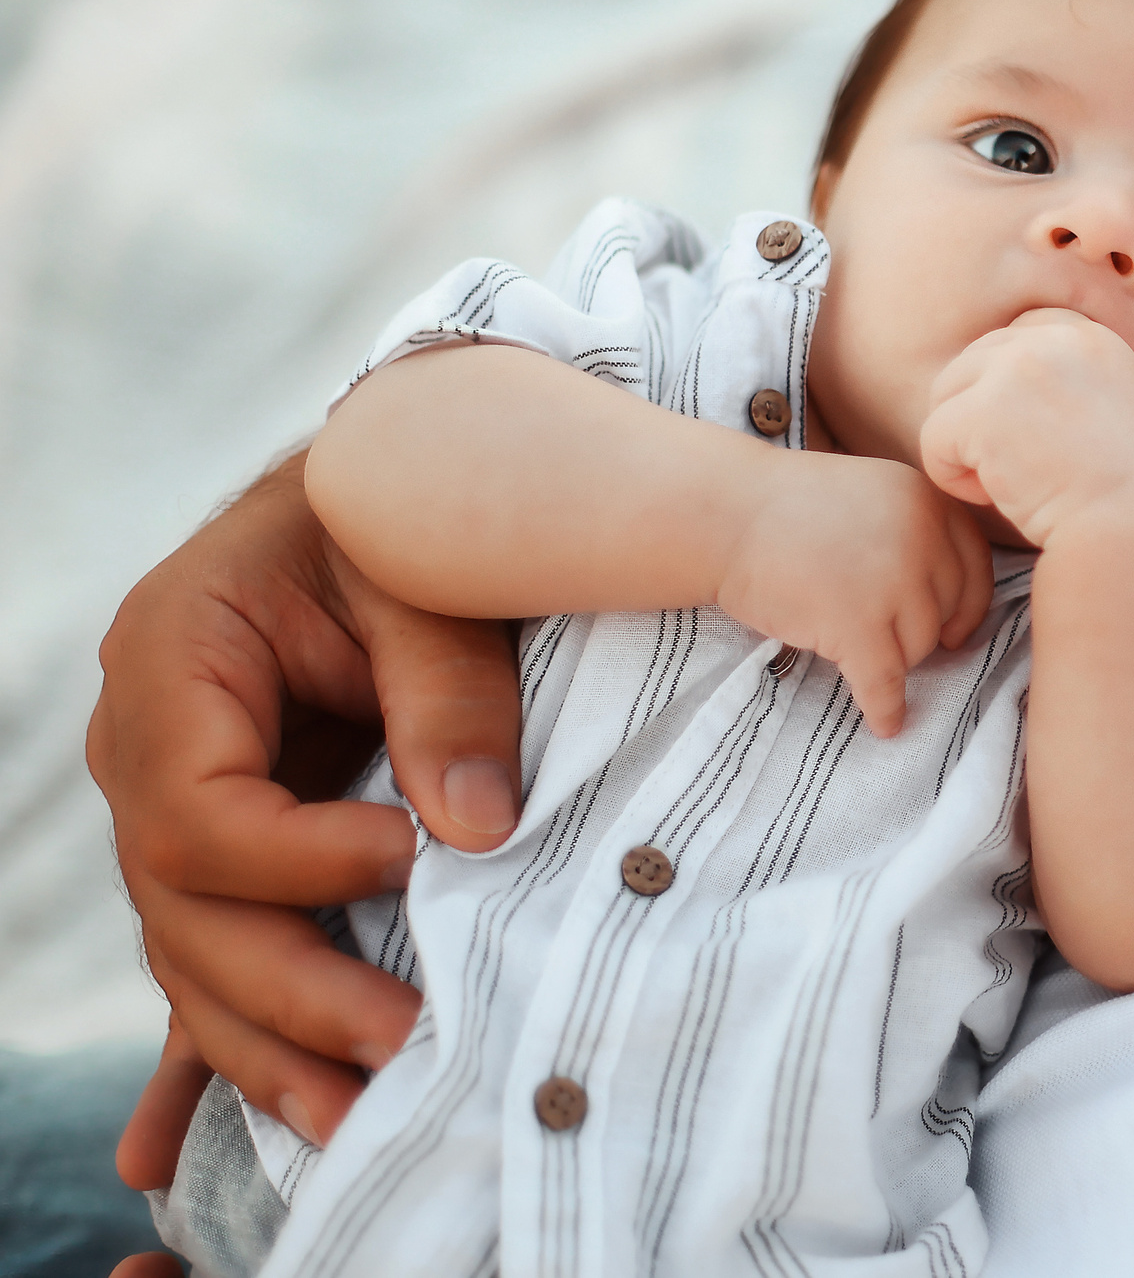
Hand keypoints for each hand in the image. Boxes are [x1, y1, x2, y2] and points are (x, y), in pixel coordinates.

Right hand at [87, 457, 522, 1172]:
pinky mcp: (230, 850)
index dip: (291, 857)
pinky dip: (220, 1048)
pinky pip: (215, 957)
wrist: (392, 489)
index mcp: (174, 661)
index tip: (401, 862)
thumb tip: (478, 831)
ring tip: (355, 1124)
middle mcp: (150, 749)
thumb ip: (450, 693)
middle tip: (402, 1044)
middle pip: (186, 907)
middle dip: (290, 989)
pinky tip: (188, 1149)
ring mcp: (178, 807)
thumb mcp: (430, 577)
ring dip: (268, 1047)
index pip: (196, 808)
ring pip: (197, 954)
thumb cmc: (409, 518)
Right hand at [714, 455, 992, 735]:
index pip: (975, 568)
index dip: (966, 605)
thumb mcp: (874, 495)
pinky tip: (885, 724)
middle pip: (949, 612)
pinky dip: (885, 708)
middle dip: (921, 632)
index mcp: (928, 501)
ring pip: (920, 649)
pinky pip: (886, 683)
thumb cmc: (788, 511)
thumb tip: (956, 609)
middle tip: (885, 637)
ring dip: (891, 658)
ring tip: (849, 644)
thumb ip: (916, 534)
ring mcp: (892, 581)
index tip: (952, 628)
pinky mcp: (857, 625)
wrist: (722, 516)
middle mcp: (922, 537)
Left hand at [919, 308, 1133, 549]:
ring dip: (965, 446)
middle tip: (1023, 470)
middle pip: (972, 363)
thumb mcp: (1107, 412)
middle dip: (980, 419)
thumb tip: (987, 374)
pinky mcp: (986, 412)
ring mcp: (1020, 370)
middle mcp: (1056, 339)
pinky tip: (996, 498)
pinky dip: (953, 479)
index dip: (1010, 395)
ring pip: (945, 396)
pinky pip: (932, 438)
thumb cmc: (1119, 494)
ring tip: (1010, 482)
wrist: (1133, 532)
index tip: (1042, 443)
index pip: (1017, 338)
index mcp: (1091, 338)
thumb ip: (1060, 380)